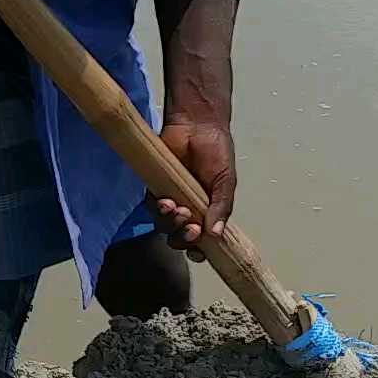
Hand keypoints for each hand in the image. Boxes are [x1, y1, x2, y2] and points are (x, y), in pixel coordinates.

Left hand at [151, 120, 236, 263]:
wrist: (197, 125)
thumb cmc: (216, 152)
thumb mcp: (226, 181)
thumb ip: (222, 207)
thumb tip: (218, 234)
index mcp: (206, 212)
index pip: (200, 241)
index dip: (197, 251)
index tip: (199, 252)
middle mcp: (188, 210)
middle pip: (179, 237)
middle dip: (184, 238)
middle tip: (192, 228)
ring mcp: (170, 200)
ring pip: (164, 225)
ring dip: (171, 224)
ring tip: (180, 209)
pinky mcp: (154, 188)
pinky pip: (151, 207)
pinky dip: (158, 209)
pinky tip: (166, 202)